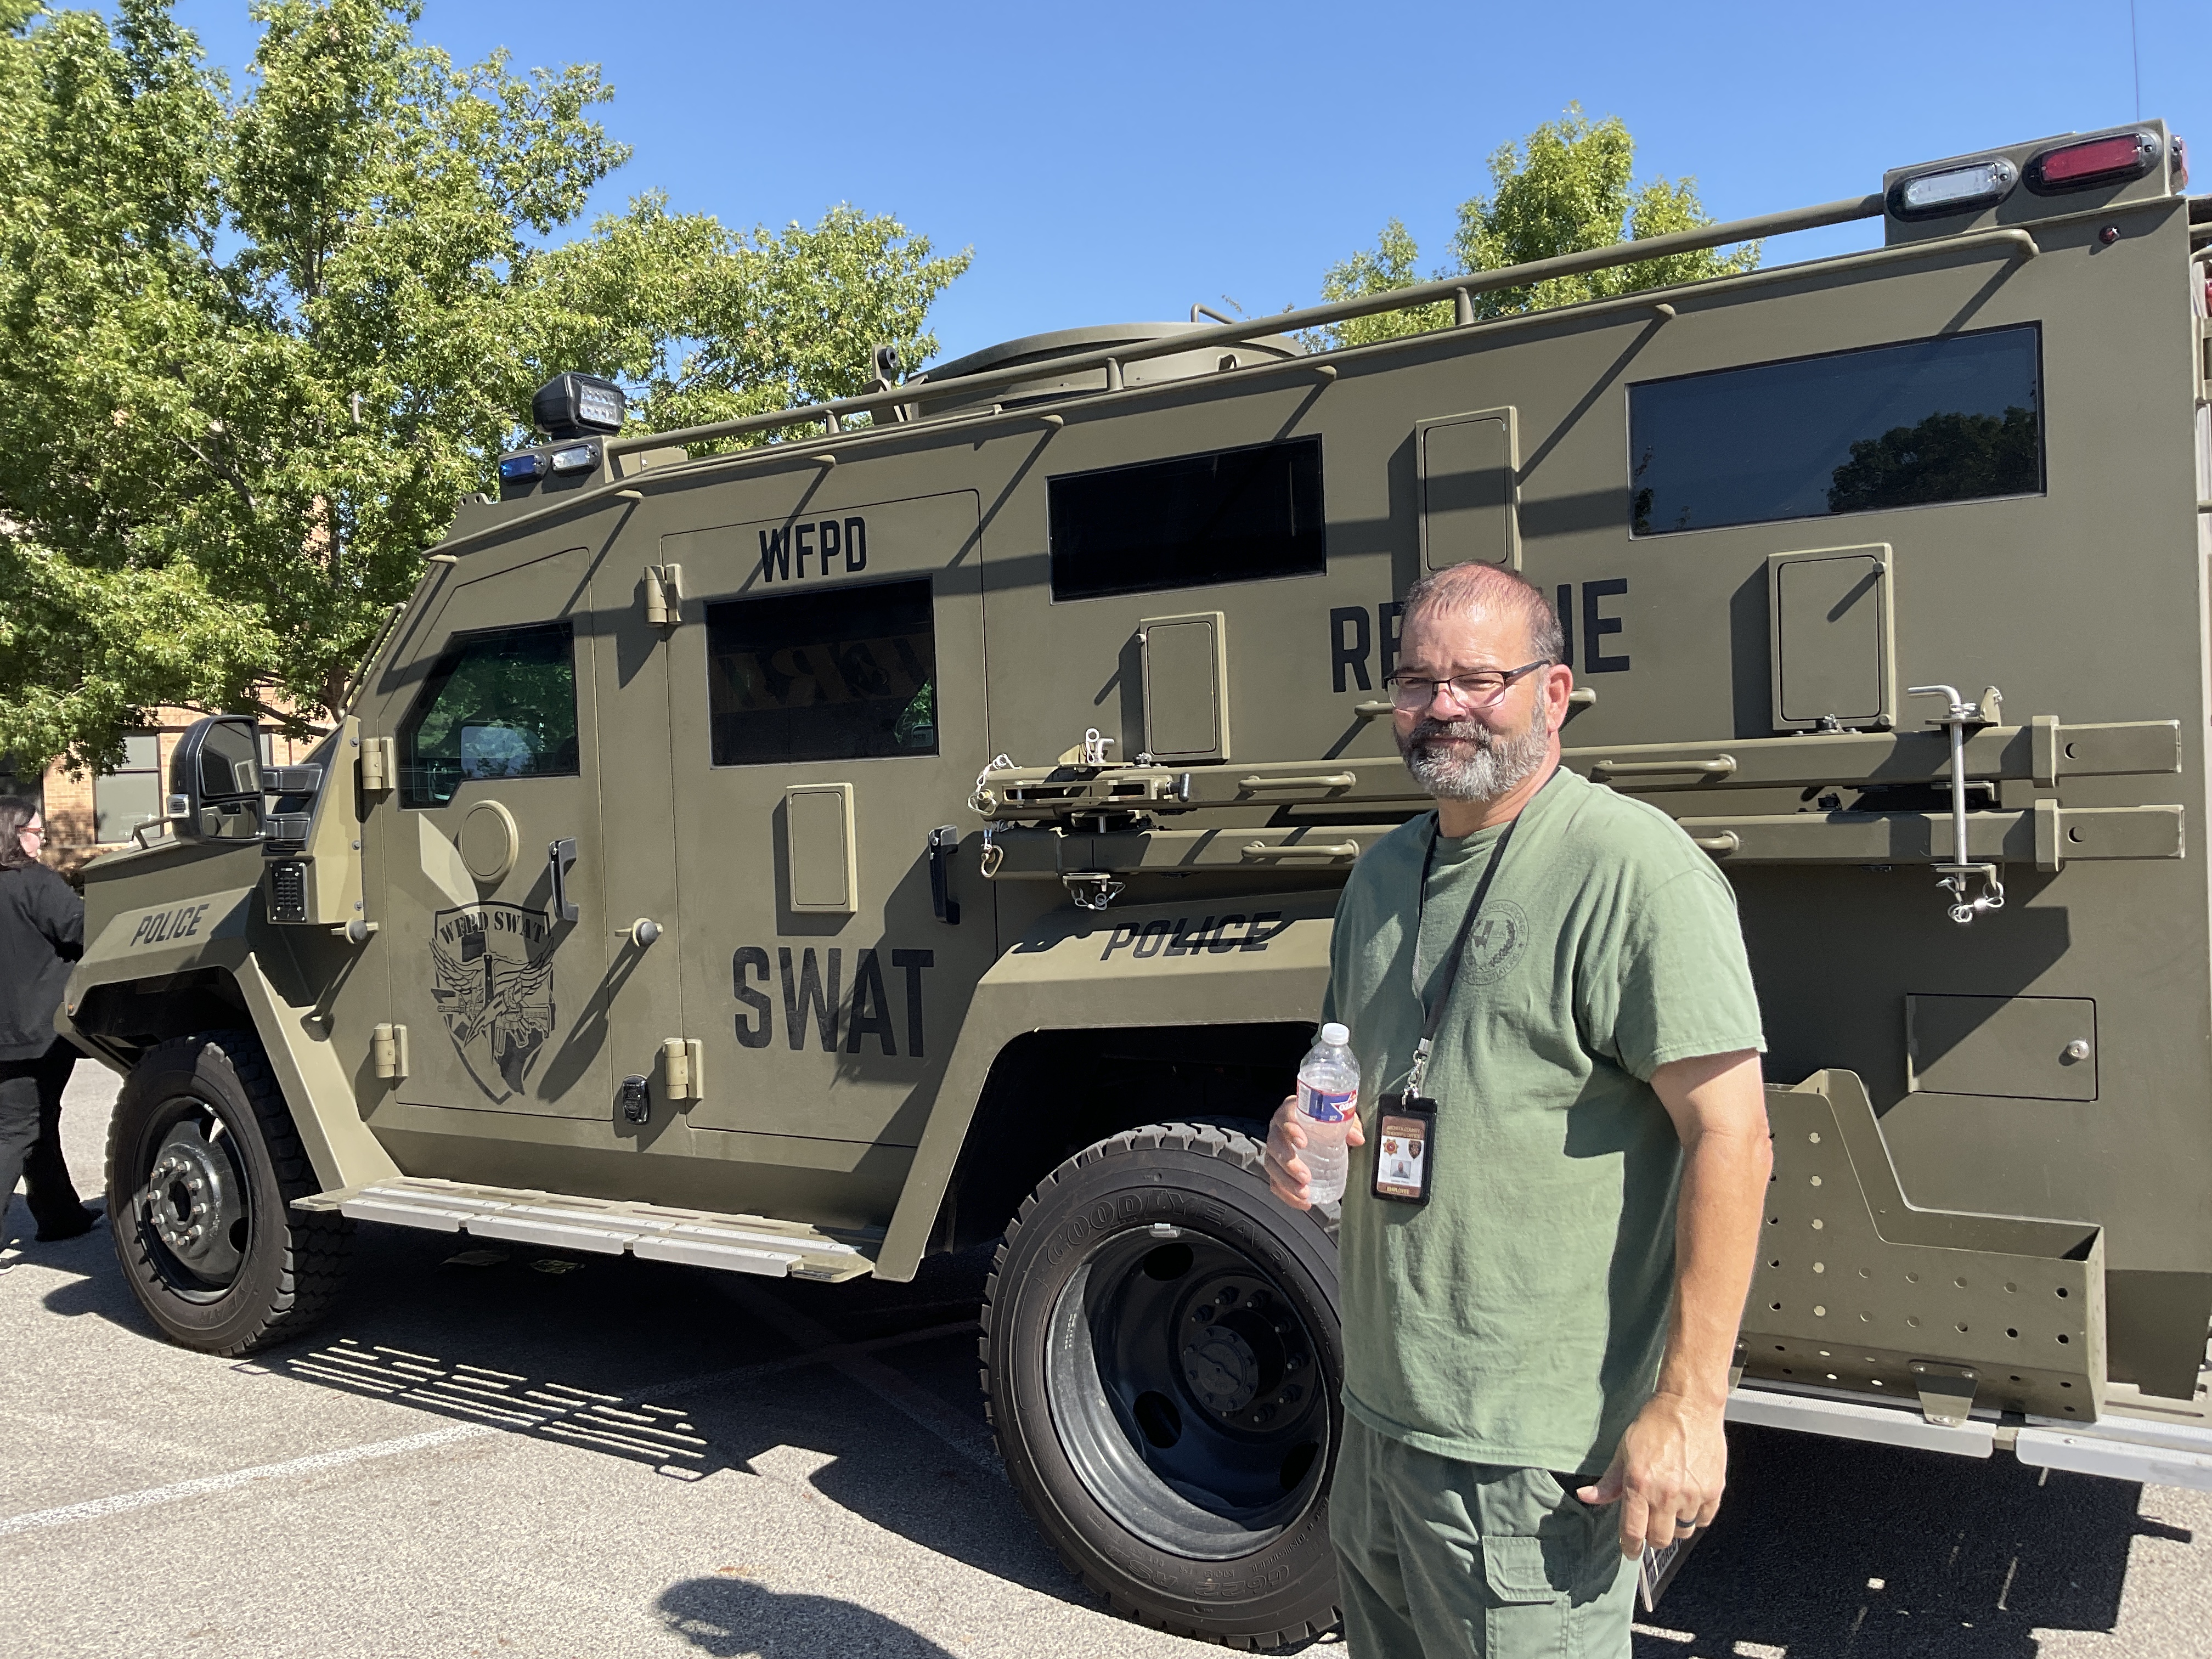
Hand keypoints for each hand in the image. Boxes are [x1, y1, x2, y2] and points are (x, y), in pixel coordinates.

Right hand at [1264, 1094, 1363, 1209]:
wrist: (1315, 1125)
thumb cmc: (1323, 1118)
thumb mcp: (1337, 1116)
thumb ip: (1348, 1123)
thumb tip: (1357, 1139)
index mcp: (1291, 1112)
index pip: (1285, 1117)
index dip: (1291, 1129)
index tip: (1302, 1142)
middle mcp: (1278, 1129)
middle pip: (1275, 1145)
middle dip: (1289, 1163)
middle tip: (1306, 1176)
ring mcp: (1275, 1149)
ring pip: (1272, 1165)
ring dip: (1286, 1181)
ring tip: (1304, 1192)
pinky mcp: (1277, 1167)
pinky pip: (1275, 1182)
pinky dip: (1286, 1194)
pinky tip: (1302, 1202)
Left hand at [1575, 1391, 1727, 1556]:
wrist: (1689, 1407)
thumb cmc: (1655, 1424)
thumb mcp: (1624, 1451)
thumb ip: (1608, 1482)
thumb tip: (1586, 1497)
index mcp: (1639, 1483)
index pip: (1633, 1531)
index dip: (1630, 1546)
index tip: (1630, 1550)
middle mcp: (1666, 1493)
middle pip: (1659, 1539)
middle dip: (1652, 1537)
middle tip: (1650, 1524)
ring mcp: (1691, 1494)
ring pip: (1683, 1531)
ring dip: (1675, 1524)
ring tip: (1670, 1502)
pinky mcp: (1713, 1491)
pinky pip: (1703, 1520)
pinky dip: (1695, 1516)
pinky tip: (1688, 1498)